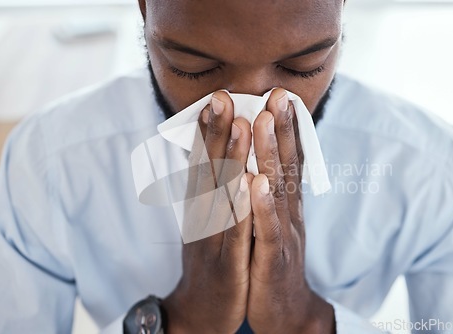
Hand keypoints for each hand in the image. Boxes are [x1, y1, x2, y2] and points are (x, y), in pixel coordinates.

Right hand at [161, 91, 253, 333]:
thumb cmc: (213, 257)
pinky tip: (250, 184)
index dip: (210, 129)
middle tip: (222, 96)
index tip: (218, 96)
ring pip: (223, 194)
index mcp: (202, 206)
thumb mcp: (208, 221)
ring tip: (241, 126)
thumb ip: (212, 189)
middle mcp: (203, 217)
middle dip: (217, 132)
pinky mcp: (228, 263)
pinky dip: (242, 207)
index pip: (205, 161)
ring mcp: (214, 239)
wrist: (204, 309)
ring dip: (231, 159)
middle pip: (210, 169)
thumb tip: (216, 155)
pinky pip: (237, 232)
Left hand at [247, 88, 335, 332]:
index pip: (287, 160)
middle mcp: (288, 214)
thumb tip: (261, 159)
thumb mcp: (272, 221)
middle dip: (280, 128)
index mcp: (284, 204)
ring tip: (263, 122)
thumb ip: (272, 191)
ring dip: (269, 155)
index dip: (285, 127)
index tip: (278, 93)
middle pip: (285, 166)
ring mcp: (282, 236)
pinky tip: (256, 184)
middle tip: (277, 93)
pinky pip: (266, 232)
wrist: (282, 310)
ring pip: (276, 191)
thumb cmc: (270, 258)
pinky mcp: (272, 261)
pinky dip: (262, 207)